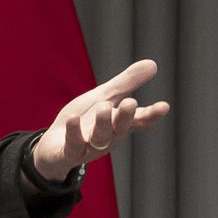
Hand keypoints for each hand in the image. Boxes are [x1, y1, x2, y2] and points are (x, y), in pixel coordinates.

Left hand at [30, 59, 171, 179]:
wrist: (53, 145)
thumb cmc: (84, 119)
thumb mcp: (104, 97)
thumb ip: (126, 84)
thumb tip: (153, 64)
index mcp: (118, 123)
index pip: (138, 120)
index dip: (151, 115)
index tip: (164, 106)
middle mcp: (107, 137)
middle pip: (119, 128)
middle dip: (125, 117)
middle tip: (130, 102)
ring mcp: (88, 147)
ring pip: (99, 138)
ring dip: (102, 123)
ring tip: (103, 107)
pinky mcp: (68, 153)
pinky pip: (73, 145)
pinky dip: (74, 133)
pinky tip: (73, 119)